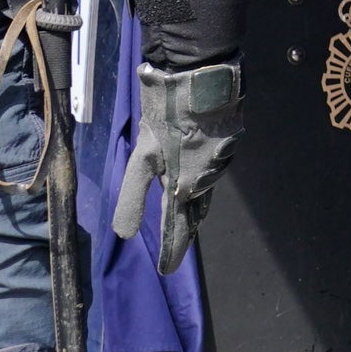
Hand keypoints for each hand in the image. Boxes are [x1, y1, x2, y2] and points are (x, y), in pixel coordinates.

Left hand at [113, 61, 243, 274]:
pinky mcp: (228, 143)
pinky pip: (214, 170)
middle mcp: (206, 180)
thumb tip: (123, 235)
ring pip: (207, 191)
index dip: (171, 250)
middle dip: (185, 230)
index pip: (177, 227)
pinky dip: (205, 179)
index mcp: (184, 185)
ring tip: (188, 217)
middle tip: (177, 247)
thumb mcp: (143, 158)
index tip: (167, 271)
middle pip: (195, 212)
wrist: (203, 80)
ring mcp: (220, 161)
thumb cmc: (166, 118)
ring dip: (196, 205)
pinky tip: (199, 174)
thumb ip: (133, 197)